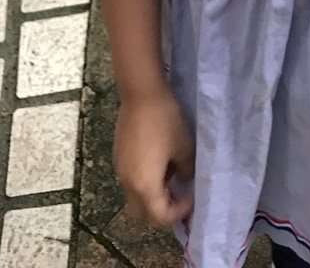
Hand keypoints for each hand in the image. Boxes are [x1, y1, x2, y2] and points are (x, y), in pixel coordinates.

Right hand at [114, 90, 194, 225]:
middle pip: (143, 212)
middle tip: (179, 194)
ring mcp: (120, 169)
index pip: (160, 215)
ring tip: (171, 175)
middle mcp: (128, 183)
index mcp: (145, 185)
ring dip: (153, 195)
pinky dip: (144, 181)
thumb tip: (183, 179)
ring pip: (135, 196)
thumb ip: (186, 171)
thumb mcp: (184, 148)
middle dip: (163, 209)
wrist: (142, 94)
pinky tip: (158, 160)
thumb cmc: (165, 122)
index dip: (179, 212)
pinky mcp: (118, 156)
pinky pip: (131, 179)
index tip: (192, 197)